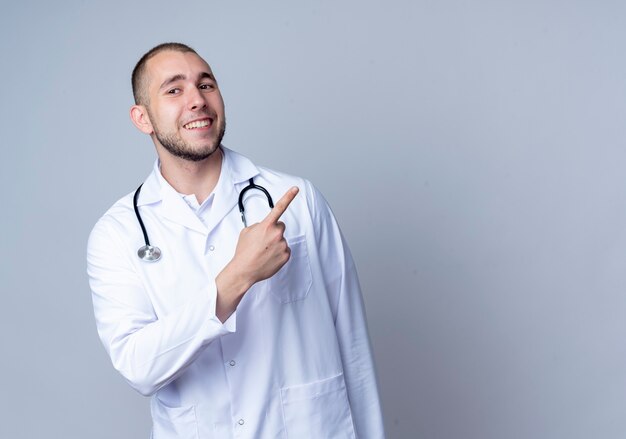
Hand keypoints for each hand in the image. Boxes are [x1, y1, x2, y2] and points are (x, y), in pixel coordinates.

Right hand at [215, 186, 298, 319]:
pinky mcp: (286, 255)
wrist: (244, 270)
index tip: (296, 189)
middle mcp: (277, 233)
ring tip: (263, 252)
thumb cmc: (244, 251)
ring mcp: (283, 245)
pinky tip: (268, 258)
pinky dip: (278, 253)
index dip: (288, 196)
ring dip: (275, 244)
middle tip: (263, 241)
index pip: (279, 207)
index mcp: (266, 225)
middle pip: (280, 226)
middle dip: (274, 231)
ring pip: (281, 240)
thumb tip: (265, 227)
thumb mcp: (247, 232)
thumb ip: (259, 225)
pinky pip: (284, 250)